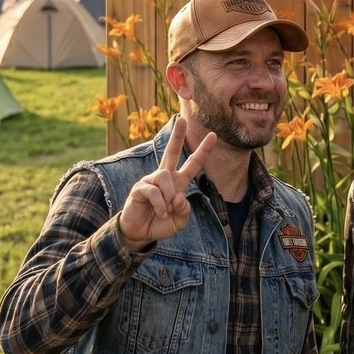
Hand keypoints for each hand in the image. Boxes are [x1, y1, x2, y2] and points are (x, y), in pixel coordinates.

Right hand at [119, 117, 216, 249]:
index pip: (193, 163)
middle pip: (171, 151)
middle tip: (182, 120)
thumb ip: (185, 210)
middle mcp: (166, 177)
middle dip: (177, 136)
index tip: (213, 135)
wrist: (141, 234)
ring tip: (167, 211)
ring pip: (166, 176)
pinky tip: (160, 213)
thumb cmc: (162, 224)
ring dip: (170, 196)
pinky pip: (154, 191)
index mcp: (179, 182)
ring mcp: (151, 180)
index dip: (203, 150)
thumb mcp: (180, 221)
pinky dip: (161, 204)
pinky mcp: (139, 188)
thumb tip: (180, 197)